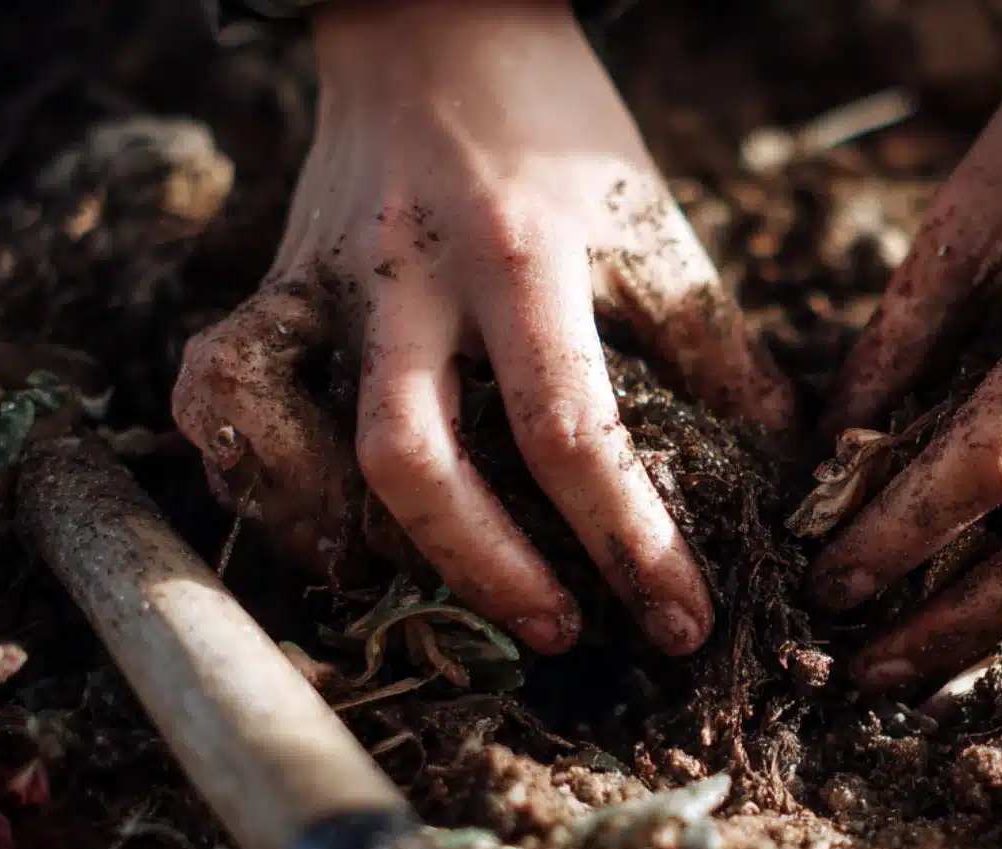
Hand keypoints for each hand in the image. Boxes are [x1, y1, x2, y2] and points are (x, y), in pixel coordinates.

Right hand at [173, 0, 794, 657]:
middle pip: (411, 461)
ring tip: (430, 597)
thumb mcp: (652, 222)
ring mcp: (321, 281)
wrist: (438, 17)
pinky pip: (219, 385)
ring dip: (351, 536)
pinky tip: (316, 528)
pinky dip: (251, 470)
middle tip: (560, 633)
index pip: (571, 433)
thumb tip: (781, 466)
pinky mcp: (271, 281)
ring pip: (287, 430)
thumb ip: (713, 346)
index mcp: (522, 257)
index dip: (630, 545)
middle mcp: (407, 278)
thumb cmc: (559, 128)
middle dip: (486, 573)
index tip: (682, 623)